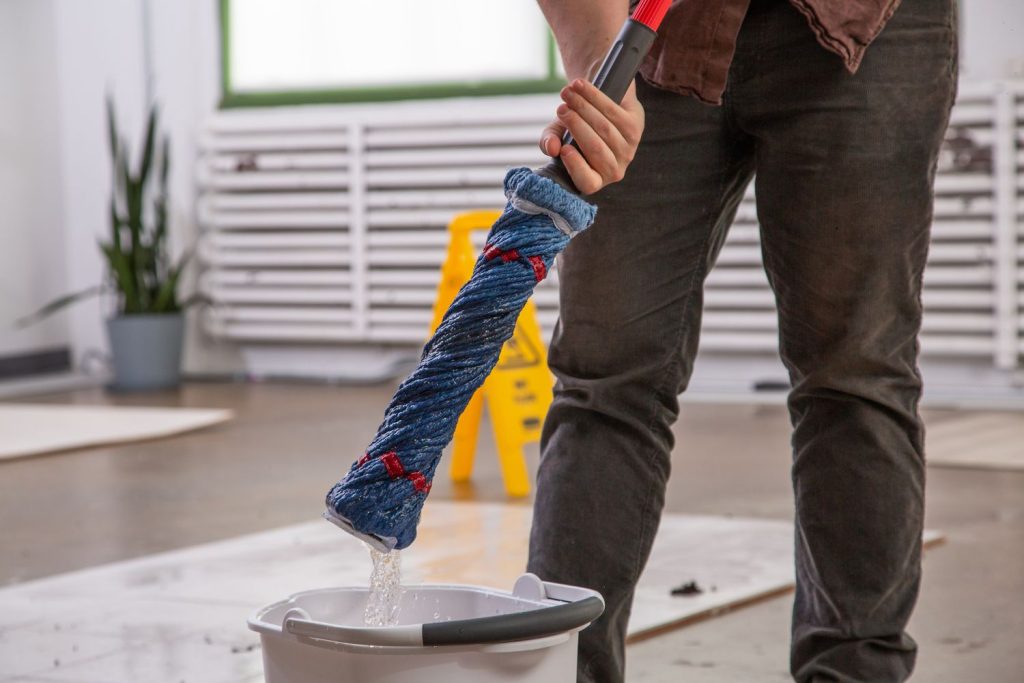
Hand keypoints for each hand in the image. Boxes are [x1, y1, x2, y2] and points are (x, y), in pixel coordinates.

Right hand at [539, 78, 644, 194]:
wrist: (603, 102)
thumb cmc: (577, 128)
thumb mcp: (559, 135)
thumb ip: (549, 142)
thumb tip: (551, 148)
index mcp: (595, 179)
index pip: (588, 183)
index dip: (576, 167)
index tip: (564, 148)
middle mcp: (615, 170)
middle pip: (595, 149)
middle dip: (575, 125)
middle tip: (560, 109)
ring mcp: (628, 149)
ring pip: (603, 128)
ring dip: (582, 106)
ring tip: (566, 93)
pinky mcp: (636, 126)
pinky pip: (612, 111)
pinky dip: (593, 96)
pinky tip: (579, 86)